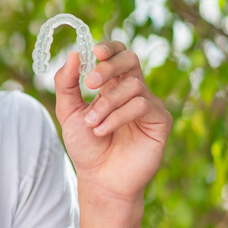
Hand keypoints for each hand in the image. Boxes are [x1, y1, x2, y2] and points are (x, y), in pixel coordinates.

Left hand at [52, 42, 172, 202]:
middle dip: (108, 67)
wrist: (99, 179)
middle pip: (130, 59)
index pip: (117, 54)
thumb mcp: (67, 113)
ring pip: (133, 85)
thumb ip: (66, 84)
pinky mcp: (160, 121)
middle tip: (89, 83)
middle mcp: (133, 91)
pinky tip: (103, 131)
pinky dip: (118, 116)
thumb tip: (74, 54)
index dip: (109, 48)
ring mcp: (149, 104)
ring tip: (92, 125)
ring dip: (107, 103)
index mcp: (112, 85)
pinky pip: (142, 105)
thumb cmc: (85, 147)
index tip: (93, 51)